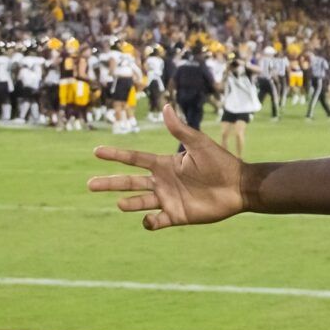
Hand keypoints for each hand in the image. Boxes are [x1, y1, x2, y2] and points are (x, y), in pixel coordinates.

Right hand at [87, 105, 245, 230]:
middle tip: (89, 184)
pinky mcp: (177, 215)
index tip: (96, 152)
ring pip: (139, 202)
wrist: (239, 186)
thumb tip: (166, 107)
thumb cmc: (221, 163)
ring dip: (128, 203)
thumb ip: (180, 130)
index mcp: (165, 164)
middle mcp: (162, 181)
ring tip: (119, 202)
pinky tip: (147, 219)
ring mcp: (168, 199)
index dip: (116, 155)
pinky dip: (149, 222)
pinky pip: (157, 221)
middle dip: (110, 183)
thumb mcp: (198, 144)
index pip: (134, 159)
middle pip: (129, 182)